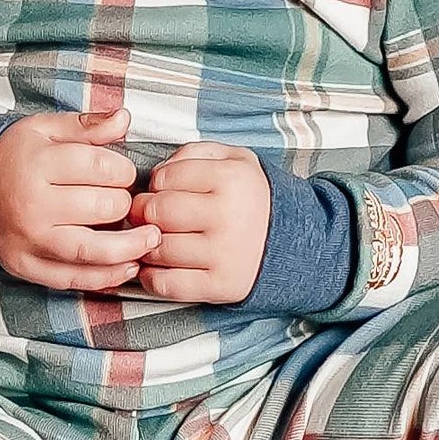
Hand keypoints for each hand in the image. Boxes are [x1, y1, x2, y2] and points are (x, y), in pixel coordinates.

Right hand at [0, 105, 150, 292]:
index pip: (101, 168)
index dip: (124, 171)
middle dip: (124, 205)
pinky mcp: (27, 267)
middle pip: (103, 208)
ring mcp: (29, 240)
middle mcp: (32, 205)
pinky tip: (126, 266)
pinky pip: (74, 279)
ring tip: (151, 240)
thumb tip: (125, 118)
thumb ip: (86, 125)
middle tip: (125, 202)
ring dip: (131, 248)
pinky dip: (105, 277)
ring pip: (93, 251)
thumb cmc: (14, 158)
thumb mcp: (44, 130)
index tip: (121, 173)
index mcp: (38, 164)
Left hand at [132, 142, 270, 306]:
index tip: (162, 192)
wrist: (293, 243)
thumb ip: (194, 154)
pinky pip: (166, 284)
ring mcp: (224, 254)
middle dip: (146, 213)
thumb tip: (156, 175)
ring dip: (148, 246)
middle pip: (157, 212)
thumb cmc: (252, 199)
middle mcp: (228, 216)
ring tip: (160, 240)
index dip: (155, 185)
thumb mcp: (235, 160)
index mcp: (232, 178)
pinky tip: (162, 266)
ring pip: (158, 248)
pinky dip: (153, 277)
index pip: (164, 178)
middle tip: (152, 216)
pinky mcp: (220, 286)